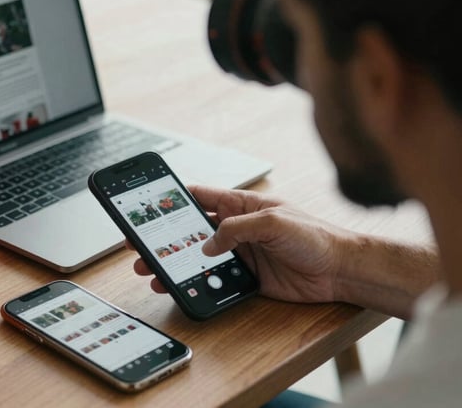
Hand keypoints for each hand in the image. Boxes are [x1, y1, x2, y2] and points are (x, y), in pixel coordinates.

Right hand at [131, 186, 357, 303]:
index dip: (175, 200)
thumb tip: (208, 243)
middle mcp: (237, 228)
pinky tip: (181, 286)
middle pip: (193, 230)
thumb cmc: (316, 236)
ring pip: (199, 256)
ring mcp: (240, 253)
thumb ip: (237, 229)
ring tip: (152, 270)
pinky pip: (214, 278)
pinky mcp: (246, 277)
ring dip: (175, 263)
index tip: (150, 205)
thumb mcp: (273, 222)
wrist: (340, 271)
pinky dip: (196, 282)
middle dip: (166, 238)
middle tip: (142, 246)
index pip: (201, 197)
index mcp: (242, 205)